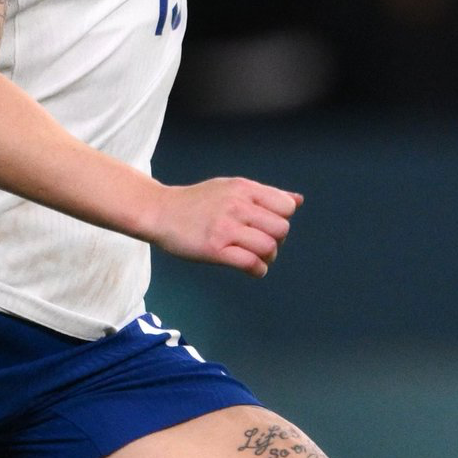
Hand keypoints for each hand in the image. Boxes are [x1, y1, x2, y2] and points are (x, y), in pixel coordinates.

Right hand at [146, 177, 301, 276]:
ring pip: (268, 247)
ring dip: (268, 257)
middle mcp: (237, 206)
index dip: (282, 219)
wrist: (160, 211)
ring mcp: (225, 228)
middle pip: (280, 229)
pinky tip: (253, 269)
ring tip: (256, 257)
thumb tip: (298, 201)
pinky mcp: (214, 249)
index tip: (267, 226)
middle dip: (277, 241)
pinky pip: (249, 263)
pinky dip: (258, 270)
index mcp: (243, 189)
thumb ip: (265, 194)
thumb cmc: (196, 201)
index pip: (285, 206)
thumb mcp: (231, 188)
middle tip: (262, 244)